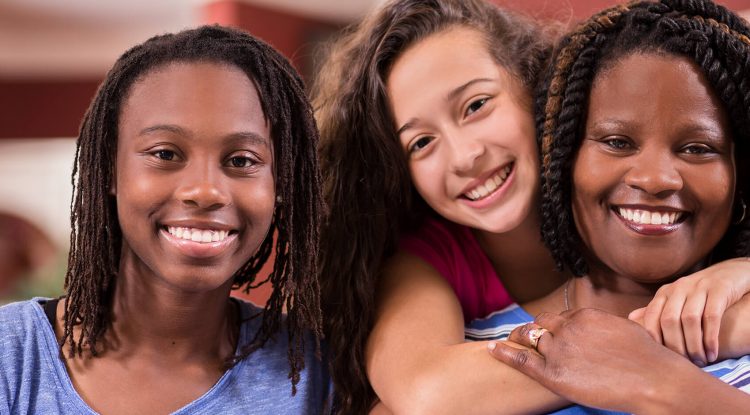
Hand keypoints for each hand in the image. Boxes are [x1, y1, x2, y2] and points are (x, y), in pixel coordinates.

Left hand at [488, 309, 691, 412]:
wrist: (654, 379)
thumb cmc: (649, 359)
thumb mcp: (626, 329)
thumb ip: (606, 326)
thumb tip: (608, 329)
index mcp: (584, 316)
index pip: (560, 317)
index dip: (554, 326)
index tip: (548, 330)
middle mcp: (568, 328)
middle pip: (541, 325)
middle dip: (532, 330)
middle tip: (522, 334)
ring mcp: (559, 349)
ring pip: (531, 340)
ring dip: (519, 340)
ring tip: (508, 341)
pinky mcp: (553, 372)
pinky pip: (521, 359)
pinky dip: (504, 352)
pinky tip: (492, 349)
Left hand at [628, 258, 749, 365]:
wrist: (731, 272)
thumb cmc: (700, 292)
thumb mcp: (676, 298)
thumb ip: (656, 310)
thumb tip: (630, 319)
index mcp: (665, 292)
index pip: (652, 317)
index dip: (655, 339)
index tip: (663, 358)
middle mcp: (679, 288)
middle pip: (669, 320)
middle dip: (675, 346)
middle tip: (685, 363)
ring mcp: (699, 287)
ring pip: (690, 319)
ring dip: (694, 345)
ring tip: (700, 361)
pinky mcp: (719, 289)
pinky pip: (711, 316)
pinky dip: (710, 338)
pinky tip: (712, 353)